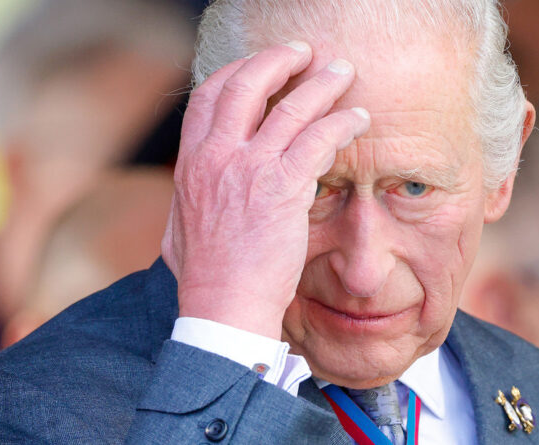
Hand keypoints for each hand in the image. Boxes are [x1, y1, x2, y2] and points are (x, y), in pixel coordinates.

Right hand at [161, 41, 370, 338]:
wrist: (224, 307)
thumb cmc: (208, 275)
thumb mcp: (181, 225)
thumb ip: (191, 192)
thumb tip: (196, 178)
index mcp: (191, 162)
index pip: (209, 95)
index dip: (238, 70)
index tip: (262, 64)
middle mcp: (215, 157)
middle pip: (245, 84)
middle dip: (277, 60)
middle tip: (305, 53)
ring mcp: (248, 171)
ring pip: (289, 108)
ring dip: (321, 84)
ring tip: (343, 73)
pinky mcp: (282, 190)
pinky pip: (317, 140)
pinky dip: (340, 123)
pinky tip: (358, 120)